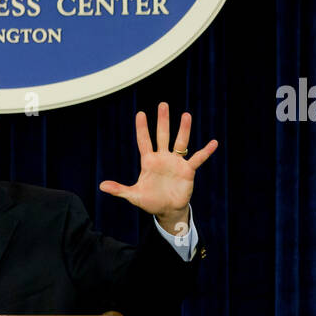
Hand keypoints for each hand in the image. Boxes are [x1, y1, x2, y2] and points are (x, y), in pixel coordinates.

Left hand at [99, 102, 217, 233]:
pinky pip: (198, 158)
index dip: (142, 128)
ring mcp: (176, 162)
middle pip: (162, 135)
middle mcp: (163, 158)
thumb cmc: (150, 201)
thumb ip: (119, 189)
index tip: (140, 113)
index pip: (144, 141)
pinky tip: (213, 143)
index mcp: (149, 161)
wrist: (167, 211)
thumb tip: (101, 186)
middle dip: (163, 121)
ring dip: (184, 129)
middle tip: (163, 104)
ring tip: (186, 115)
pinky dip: (206, 152)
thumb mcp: (134, 195)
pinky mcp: (187, 171)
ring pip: (180, 142)